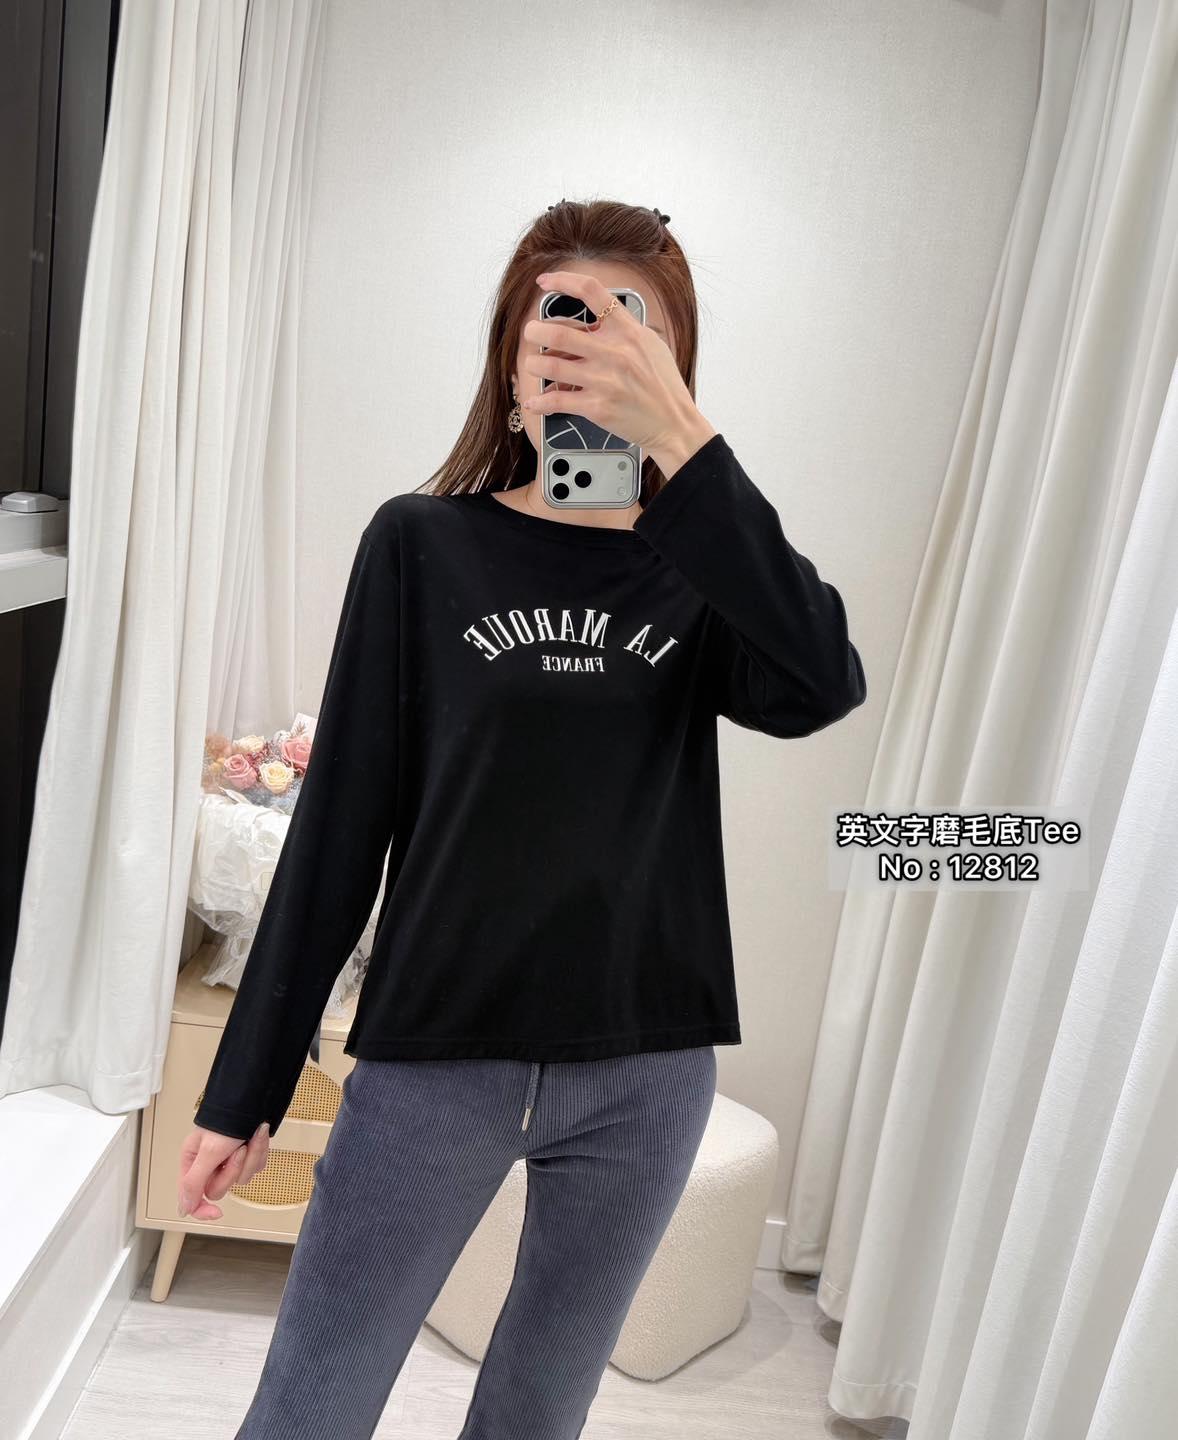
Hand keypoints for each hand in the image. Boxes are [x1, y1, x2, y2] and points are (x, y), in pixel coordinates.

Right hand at [177, 1121, 269, 1220]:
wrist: (256, 1099)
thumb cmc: (228, 1118)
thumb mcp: (208, 1152)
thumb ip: (193, 1182)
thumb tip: (184, 1208)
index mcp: (193, 1161)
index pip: (192, 1196)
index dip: (202, 1209)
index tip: (216, 1213)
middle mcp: (210, 1162)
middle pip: (220, 1189)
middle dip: (233, 1169)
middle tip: (236, 1150)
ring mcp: (230, 1159)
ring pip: (242, 1177)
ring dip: (250, 1156)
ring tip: (248, 1138)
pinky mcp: (248, 1154)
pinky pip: (255, 1165)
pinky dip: (259, 1151)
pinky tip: (257, 1135)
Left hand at [521, 269, 715, 472]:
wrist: (674, 422)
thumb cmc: (663, 385)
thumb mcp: (651, 345)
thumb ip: (623, 330)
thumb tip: (594, 323)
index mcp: (628, 330)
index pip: (591, 291)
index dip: (562, 281)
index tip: (545, 282)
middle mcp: (614, 352)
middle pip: (558, 332)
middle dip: (534, 331)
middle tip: (530, 333)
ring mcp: (604, 380)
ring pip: (551, 366)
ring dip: (534, 364)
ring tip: (533, 365)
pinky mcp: (597, 407)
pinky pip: (557, 402)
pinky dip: (539, 402)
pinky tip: (533, 401)